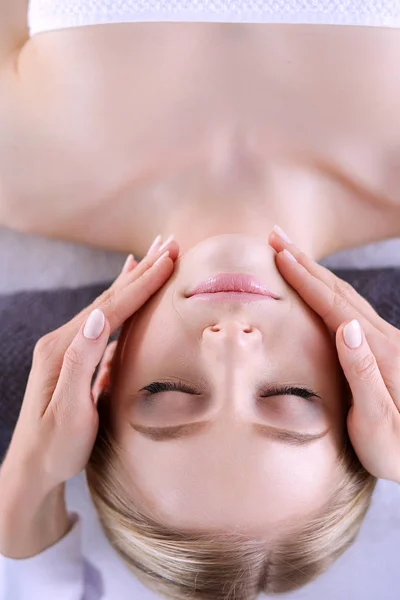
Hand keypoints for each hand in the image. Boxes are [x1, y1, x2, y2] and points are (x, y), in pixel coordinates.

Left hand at [1, 235, 178, 495]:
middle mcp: (64, 341)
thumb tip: (97, 316)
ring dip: (132, 279)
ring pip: (107, 304)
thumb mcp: (69, 411)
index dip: (141, 283)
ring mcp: (68, 347)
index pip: (110, 308)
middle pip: (109, 297)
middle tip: (167, 242)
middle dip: (141, 270)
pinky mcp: (75, 357)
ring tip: (151, 255)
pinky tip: (126, 290)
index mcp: (64, 350)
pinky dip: (120, 299)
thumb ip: (80, 362)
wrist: (33, 469)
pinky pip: (104, 319)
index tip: (168, 259)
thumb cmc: (55, 447)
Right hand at [268, 227, 399, 483]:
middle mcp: (382, 338)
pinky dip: (329, 290)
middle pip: (339, 290)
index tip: (279, 253)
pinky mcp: (383, 349)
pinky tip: (320, 289)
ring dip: (317, 271)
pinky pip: (350, 307)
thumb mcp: (377, 421)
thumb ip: (363, 373)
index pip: (334, 306)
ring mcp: (385, 341)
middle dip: (305, 262)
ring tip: (292, 254)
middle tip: (277, 235)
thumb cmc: (399, 449)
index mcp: (377, 352)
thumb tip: (346, 327)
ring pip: (346, 295)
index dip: (305, 278)